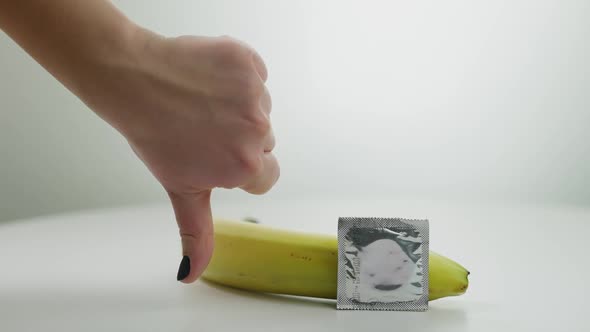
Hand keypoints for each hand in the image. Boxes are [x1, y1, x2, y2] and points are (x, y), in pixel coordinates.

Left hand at [83, 31, 278, 282]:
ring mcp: (254, 94)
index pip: (266, 176)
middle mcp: (257, 131)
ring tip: (202, 104)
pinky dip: (236, 75)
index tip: (217, 155)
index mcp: (245, 166)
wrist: (133, 82)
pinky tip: (209, 81)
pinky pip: (255, 74)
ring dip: (238, 106)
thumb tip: (190, 275)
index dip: (240, 167)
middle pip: (264, 141)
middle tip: (203, 129)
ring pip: (260, 108)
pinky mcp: (248, 61)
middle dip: (240, 137)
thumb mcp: (181, 190)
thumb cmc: (155, 136)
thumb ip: (197, 233)